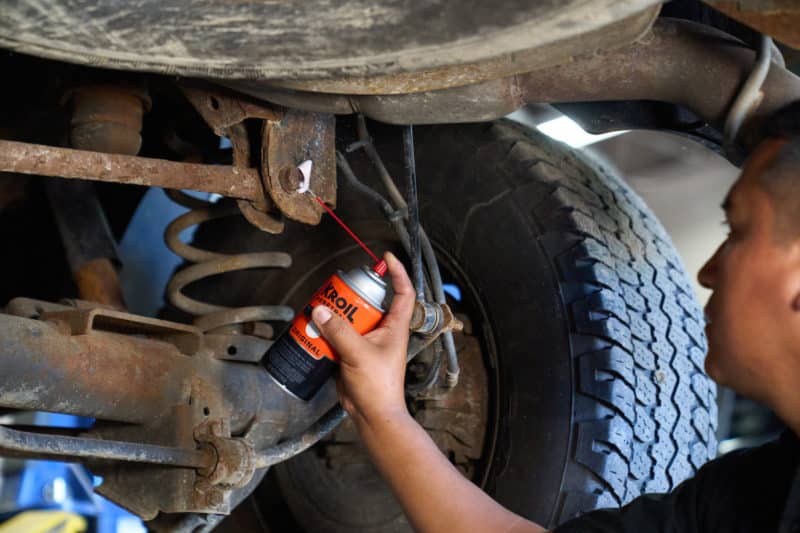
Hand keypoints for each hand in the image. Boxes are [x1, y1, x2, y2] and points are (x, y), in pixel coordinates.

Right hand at [311, 251, 414, 428]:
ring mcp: (367, 342)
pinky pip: (340, 335)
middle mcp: (383, 331)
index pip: (403, 292)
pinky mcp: (353, 353)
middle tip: (337, 289)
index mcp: (395, 327)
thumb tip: (320, 310)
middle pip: (369, 302)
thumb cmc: (378, 387)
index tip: (386, 257)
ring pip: (352, 318)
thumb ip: (339, 331)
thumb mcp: (358, 354)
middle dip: (352, 294)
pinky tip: (315, 329)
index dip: (397, 272)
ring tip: (321, 308)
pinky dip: (328, 331)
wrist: (372, 415)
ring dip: (336, 313)